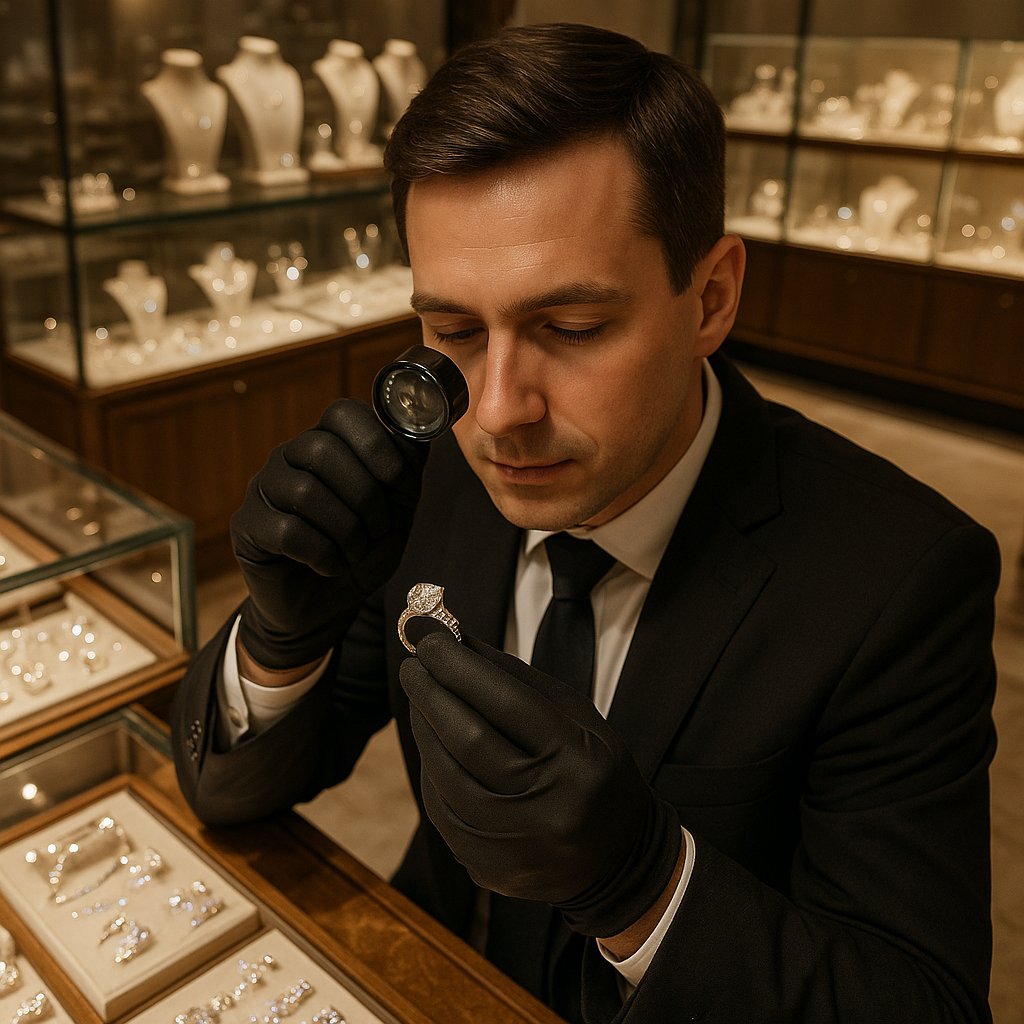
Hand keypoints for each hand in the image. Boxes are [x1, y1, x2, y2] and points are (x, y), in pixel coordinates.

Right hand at [232, 400, 426, 668]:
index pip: (343, 412)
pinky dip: (322, 554)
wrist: (326, 607)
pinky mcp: (247, 526)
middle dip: (365, 495)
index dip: (377, 444)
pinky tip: (329, 566)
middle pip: (322, 448)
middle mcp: (289, 456)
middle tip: (379, 531)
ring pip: (305, 491)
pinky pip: (287, 531)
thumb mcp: (397, 512)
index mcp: (328, 442)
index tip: (399, 482)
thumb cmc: (362, 552)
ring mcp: (263, 488)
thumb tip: (420, 430)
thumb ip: (407, 471)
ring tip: (355, 554)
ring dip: (346, 531)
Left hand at [400, 632, 680, 937]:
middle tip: (413, 663)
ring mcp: (514, 847)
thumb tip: (454, 639)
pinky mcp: (487, 868)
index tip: (431, 638)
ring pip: (446, 776)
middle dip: (432, 693)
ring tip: (419, 696)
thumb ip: (514, 677)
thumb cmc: (592, 770)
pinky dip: (430, 769)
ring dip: (424, 728)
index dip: (460, 667)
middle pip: (469, 739)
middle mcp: (547, 809)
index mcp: (579, 762)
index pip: (508, 703)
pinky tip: (430, 742)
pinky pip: (441, 809)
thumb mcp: (574, 716)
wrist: (620, 859)